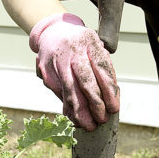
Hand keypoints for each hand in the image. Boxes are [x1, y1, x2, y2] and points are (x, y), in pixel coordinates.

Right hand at [29, 13, 119, 130]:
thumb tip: (112, 98)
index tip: (113, 109)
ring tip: (89, 125)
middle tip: (102, 120)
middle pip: (84, 83)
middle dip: (94, 105)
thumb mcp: (96, 48)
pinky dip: (68, 107)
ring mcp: (56, 62)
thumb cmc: (81, 44)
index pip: (101, 71)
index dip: (108, 92)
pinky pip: (59, 94)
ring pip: (69, 92)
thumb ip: (104, 70)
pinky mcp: (45, 72)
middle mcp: (71, 52)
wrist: (53, 32)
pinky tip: (76, 117)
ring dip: (79, 112)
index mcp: (88, 43)